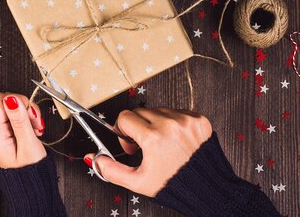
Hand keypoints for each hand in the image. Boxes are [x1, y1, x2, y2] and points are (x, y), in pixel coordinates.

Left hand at [0, 93, 45, 168]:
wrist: (31, 186)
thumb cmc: (30, 170)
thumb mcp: (28, 143)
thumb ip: (19, 119)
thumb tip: (11, 98)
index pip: (1, 101)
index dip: (19, 101)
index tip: (30, 113)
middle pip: (6, 104)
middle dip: (25, 108)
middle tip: (35, 123)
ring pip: (12, 110)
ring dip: (27, 115)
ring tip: (35, 129)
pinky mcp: (3, 135)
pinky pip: (13, 119)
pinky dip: (25, 121)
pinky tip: (32, 131)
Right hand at [85, 107, 211, 196]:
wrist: (207, 189)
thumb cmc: (174, 185)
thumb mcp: (138, 182)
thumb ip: (111, 169)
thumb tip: (92, 158)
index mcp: (153, 137)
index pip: (125, 117)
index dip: (123, 132)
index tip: (131, 144)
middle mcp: (170, 124)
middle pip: (140, 112)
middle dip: (138, 127)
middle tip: (145, 146)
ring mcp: (186, 120)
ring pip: (159, 110)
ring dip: (156, 123)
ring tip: (163, 145)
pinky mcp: (199, 119)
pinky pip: (178, 112)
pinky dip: (174, 122)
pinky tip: (177, 140)